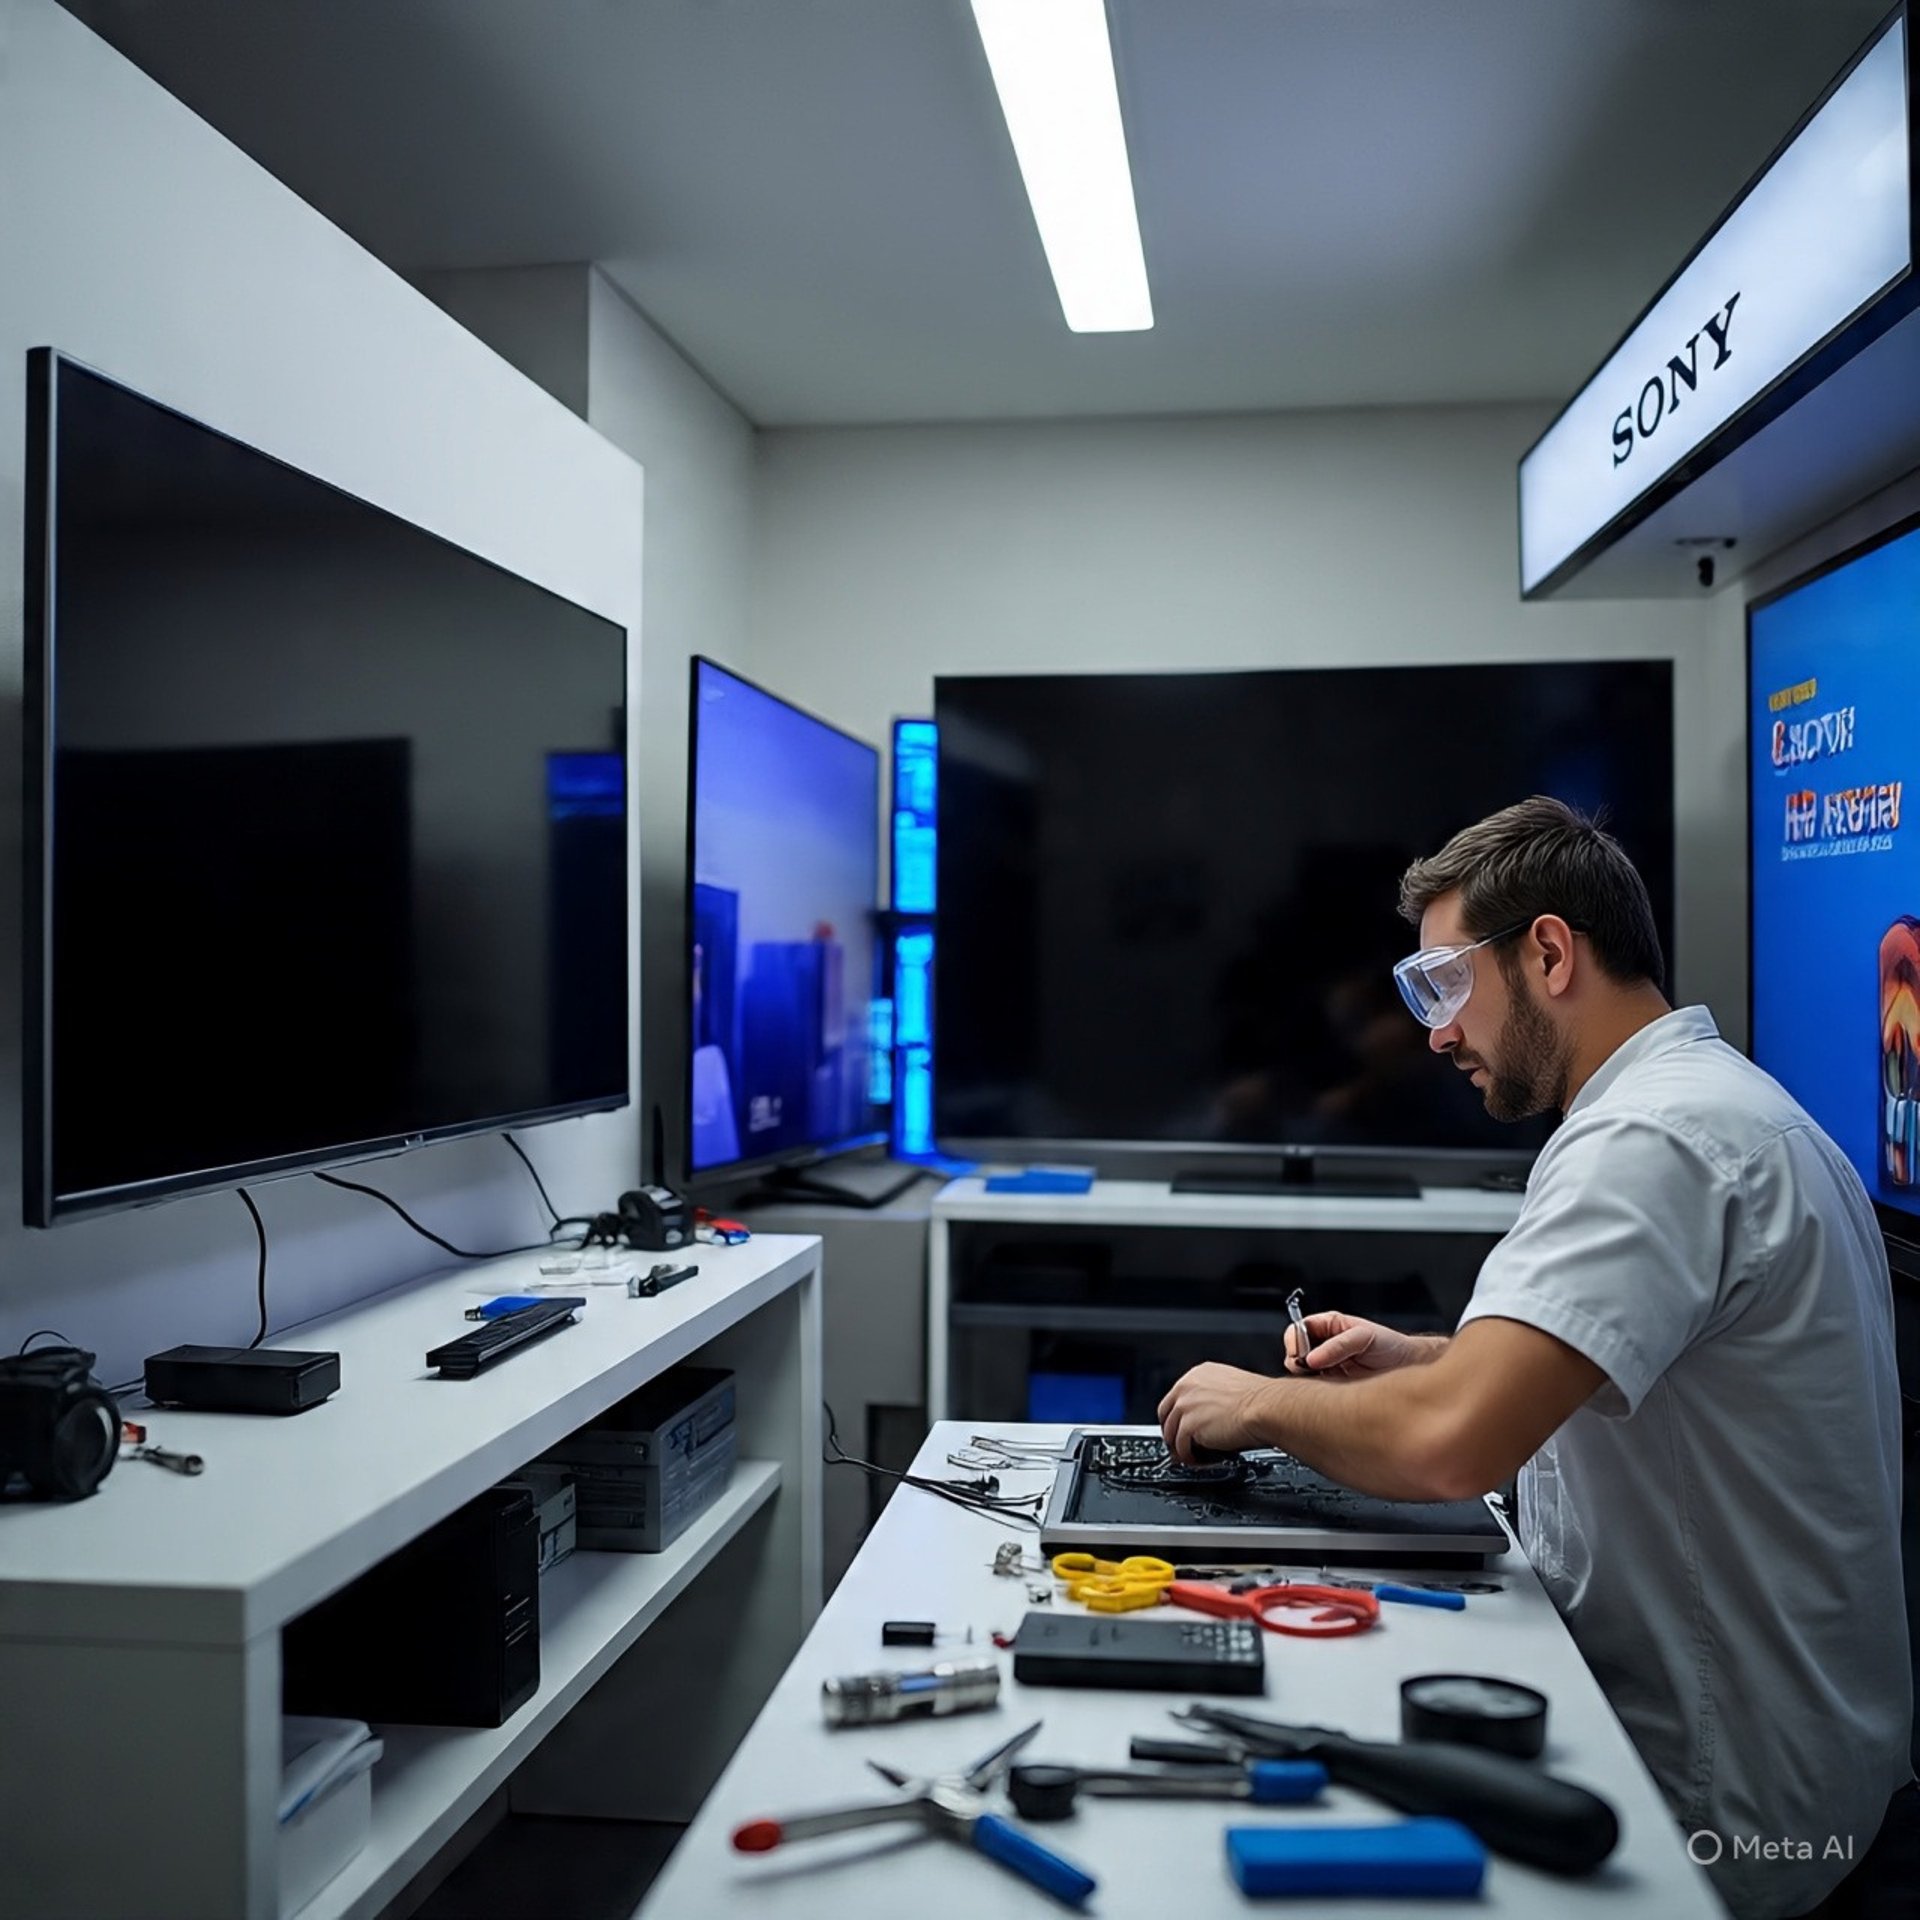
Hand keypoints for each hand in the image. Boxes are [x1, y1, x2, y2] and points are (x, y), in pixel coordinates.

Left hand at [1158, 1363, 1273, 1462]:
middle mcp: (1188, 1387)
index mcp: (1199, 1374)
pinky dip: (1187, 1456)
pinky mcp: (1189, 1425)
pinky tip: (1196, 1459)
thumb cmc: (1259, 1400)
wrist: (1266, 1408)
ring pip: (1171, 1431)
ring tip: (1188, 1455)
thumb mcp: (1231, 1387)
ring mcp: (1186, 1405)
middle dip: (1172, 1430)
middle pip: (1166, 1413)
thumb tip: (1209, 1414)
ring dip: (1178, 1446)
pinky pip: (1181, 1445)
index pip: (1176, 1395)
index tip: (1181, 1424)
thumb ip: (1214, 1397)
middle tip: (1179, 1443)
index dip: (1177, 1414)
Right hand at [1286, 1311, 1429, 1378]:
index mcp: (1327, 1326)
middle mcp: (1323, 1345)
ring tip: (1324, 1377)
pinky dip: (1315, 1389)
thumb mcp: (1364, 1337)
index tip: (1303, 1354)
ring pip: (1300, 1371)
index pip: (1297, 1330)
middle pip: (1293, 1352)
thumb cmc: (1390, 1345)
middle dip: (1296, 1361)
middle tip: (1311, 1368)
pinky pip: (1313, 1387)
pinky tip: (1329, 1387)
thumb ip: (1337, 1345)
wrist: (1407, 1366)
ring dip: (1305, 1376)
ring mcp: (1326, 1366)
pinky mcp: (1332, 1385)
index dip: (1296, 1341)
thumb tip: (1312, 1358)